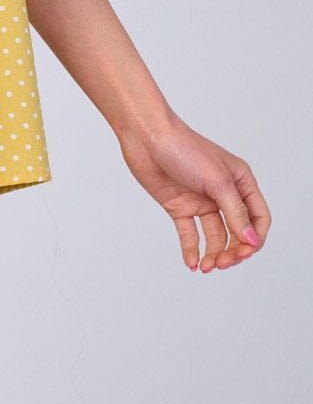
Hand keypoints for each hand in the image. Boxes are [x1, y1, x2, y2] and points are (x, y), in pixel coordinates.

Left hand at [115, 111, 270, 271]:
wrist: (146, 136)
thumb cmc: (184, 148)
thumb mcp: (216, 180)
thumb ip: (235, 211)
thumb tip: (252, 241)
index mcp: (240, 182)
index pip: (258, 218)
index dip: (254, 238)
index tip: (244, 252)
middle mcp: (223, 193)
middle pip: (238, 232)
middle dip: (233, 251)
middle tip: (221, 264)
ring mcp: (201, 200)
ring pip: (215, 236)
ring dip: (213, 254)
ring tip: (206, 267)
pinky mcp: (179, 206)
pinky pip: (190, 234)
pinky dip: (192, 250)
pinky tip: (192, 263)